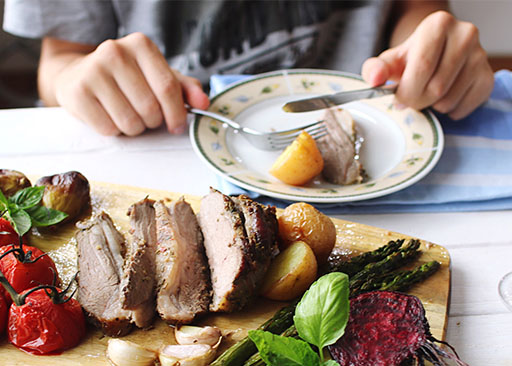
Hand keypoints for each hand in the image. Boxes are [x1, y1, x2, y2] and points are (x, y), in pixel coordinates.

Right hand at [53, 33, 208, 135]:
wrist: (79, 75)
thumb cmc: (126, 78)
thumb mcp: (157, 77)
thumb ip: (185, 89)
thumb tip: (204, 103)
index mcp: (141, 45)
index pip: (167, 87)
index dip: (176, 113)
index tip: (177, 126)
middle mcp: (115, 52)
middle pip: (150, 108)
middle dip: (152, 121)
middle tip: (145, 116)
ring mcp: (93, 71)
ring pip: (130, 122)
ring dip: (134, 128)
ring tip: (127, 115)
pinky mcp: (76, 93)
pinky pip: (108, 129)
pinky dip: (114, 131)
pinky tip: (109, 116)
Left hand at [362, 11, 493, 119]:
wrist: (434, 54)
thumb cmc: (410, 59)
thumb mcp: (389, 61)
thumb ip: (376, 69)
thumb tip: (375, 79)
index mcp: (438, 25)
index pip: (422, 67)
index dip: (406, 90)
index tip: (398, 98)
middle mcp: (465, 35)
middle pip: (436, 87)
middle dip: (417, 101)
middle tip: (410, 98)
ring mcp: (480, 57)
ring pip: (448, 100)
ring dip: (431, 107)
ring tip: (427, 93)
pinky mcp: (487, 78)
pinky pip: (462, 108)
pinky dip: (447, 111)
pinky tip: (442, 98)